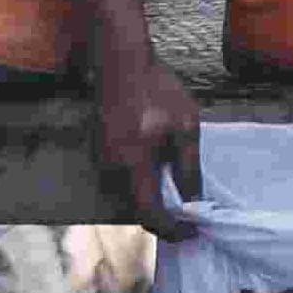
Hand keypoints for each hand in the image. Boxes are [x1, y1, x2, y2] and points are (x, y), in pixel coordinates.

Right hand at [92, 51, 203, 238]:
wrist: (121, 60)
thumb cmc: (157, 90)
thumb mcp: (185, 127)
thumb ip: (189, 169)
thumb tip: (194, 202)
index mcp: (133, 164)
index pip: (149, 213)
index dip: (171, 229)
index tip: (192, 232)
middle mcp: (111, 168)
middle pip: (136, 207)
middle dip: (163, 215)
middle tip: (190, 214)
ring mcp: (100, 159)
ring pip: (127, 193)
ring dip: (150, 196)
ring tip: (176, 189)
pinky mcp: (98, 149)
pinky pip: (120, 177)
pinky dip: (139, 181)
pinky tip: (157, 167)